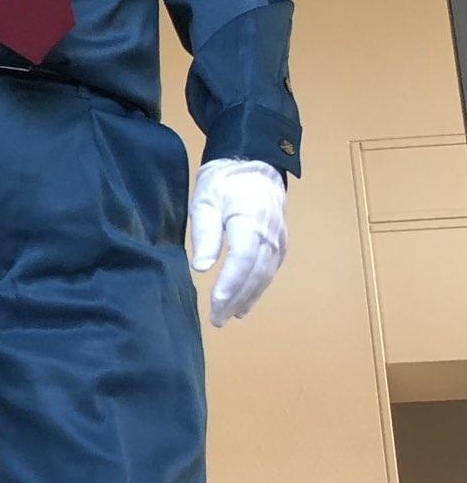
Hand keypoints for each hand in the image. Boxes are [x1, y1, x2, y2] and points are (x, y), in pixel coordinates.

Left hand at [189, 158, 288, 326]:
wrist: (255, 163)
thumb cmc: (224, 181)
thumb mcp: (205, 200)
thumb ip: (204, 233)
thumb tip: (201, 267)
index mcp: (250, 221)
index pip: (242, 261)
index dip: (229, 286)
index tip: (216, 305)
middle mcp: (270, 234)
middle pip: (255, 273)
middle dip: (237, 298)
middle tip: (218, 319)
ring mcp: (279, 238)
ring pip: (266, 274)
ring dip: (249, 297)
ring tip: (231, 315)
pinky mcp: (281, 241)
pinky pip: (272, 269)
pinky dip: (260, 287)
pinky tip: (247, 300)